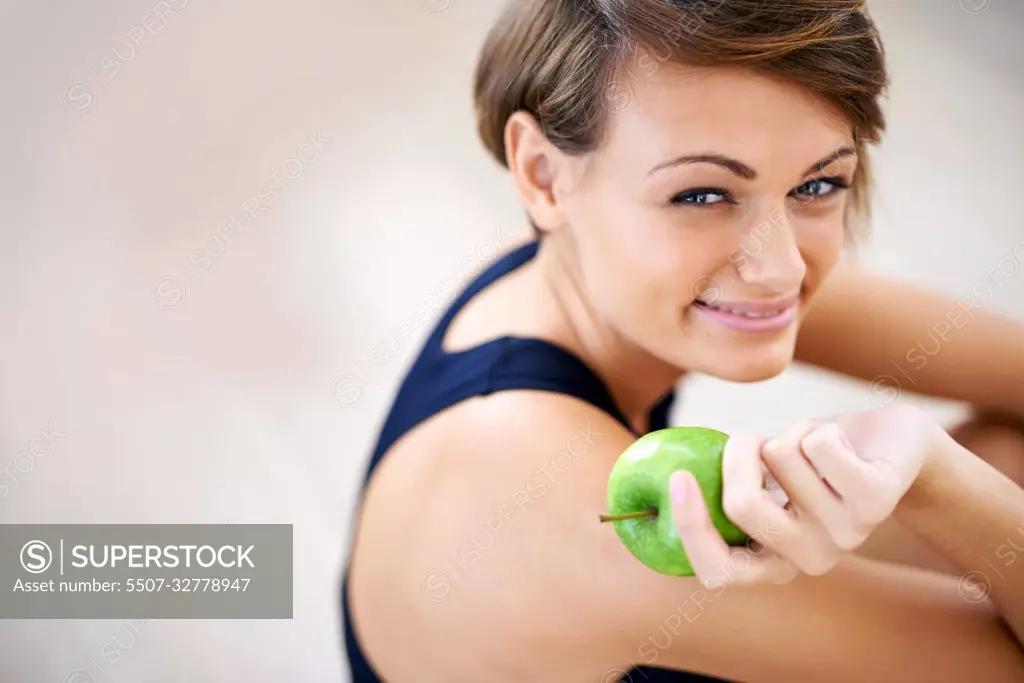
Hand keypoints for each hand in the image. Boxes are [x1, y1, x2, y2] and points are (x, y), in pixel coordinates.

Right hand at [669, 404, 938, 587]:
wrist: (891, 445)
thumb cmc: (812, 459)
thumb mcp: (762, 477)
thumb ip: (724, 484)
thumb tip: (662, 472)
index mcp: (774, 561)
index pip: (718, 571)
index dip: (690, 528)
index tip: (678, 478)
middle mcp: (809, 559)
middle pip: (741, 506)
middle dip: (735, 453)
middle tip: (745, 437)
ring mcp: (845, 534)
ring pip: (779, 458)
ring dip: (787, 434)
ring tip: (812, 446)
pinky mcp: (875, 500)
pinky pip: (818, 445)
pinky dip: (816, 427)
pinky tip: (840, 442)